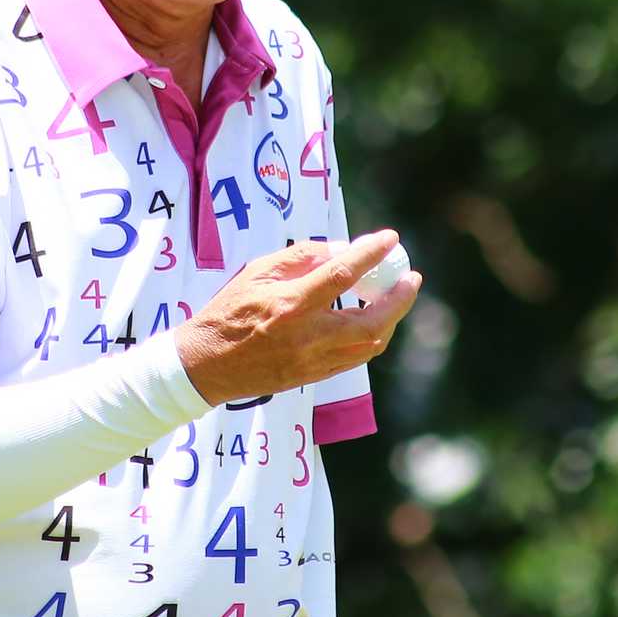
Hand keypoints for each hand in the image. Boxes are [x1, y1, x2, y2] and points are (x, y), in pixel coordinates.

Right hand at [174, 231, 419, 405]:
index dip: (371, 255)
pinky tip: (374, 321)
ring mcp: (313, 361)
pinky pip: (355, 359)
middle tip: (410, 277)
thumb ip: (301, 257)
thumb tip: (341, 249)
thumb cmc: (229, 311)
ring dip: (390, 319)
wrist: (206, 364)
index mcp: (291, 304)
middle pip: (371, 321)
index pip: (343, 276)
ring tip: (396, 297)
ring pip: (370, 344)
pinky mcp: (314, 377)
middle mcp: (307, 336)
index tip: (389, 240)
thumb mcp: (257, 272)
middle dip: (399, 299)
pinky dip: (371, 337)